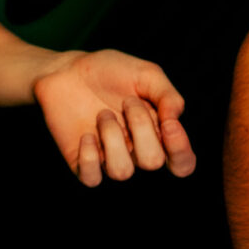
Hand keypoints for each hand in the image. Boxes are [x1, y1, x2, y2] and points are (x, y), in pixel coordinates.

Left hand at [31, 49, 197, 185]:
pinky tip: (86, 135)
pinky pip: (92, 178)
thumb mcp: (145, 74)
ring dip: (112, 136)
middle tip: (126, 101)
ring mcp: (109, 159)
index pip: (182, 163)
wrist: (66, 70)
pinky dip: (89, 157)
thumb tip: (176, 120)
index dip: (180, 150)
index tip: (168, 124)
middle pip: (152, 162)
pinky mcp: (82, 162)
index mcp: (158, 134)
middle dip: (140, 126)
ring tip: (102, 114)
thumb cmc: (109, 72)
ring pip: (121, 171)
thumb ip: (168, 95)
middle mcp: (136, 152)